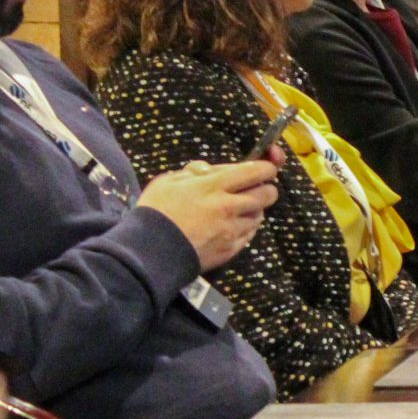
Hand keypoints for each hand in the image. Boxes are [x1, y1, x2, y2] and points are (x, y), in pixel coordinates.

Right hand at [137, 158, 280, 270]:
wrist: (149, 251)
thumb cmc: (156, 211)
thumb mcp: (169, 180)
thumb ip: (194, 171)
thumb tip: (209, 169)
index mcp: (214, 186)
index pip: (256, 171)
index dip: (267, 167)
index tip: (264, 167)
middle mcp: (228, 207)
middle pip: (267, 194)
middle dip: (265, 188)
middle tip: (252, 189)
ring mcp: (232, 230)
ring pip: (260, 215)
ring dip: (253, 209)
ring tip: (236, 209)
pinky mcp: (231, 249)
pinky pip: (250, 234)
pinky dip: (245, 227)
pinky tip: (231, 225)